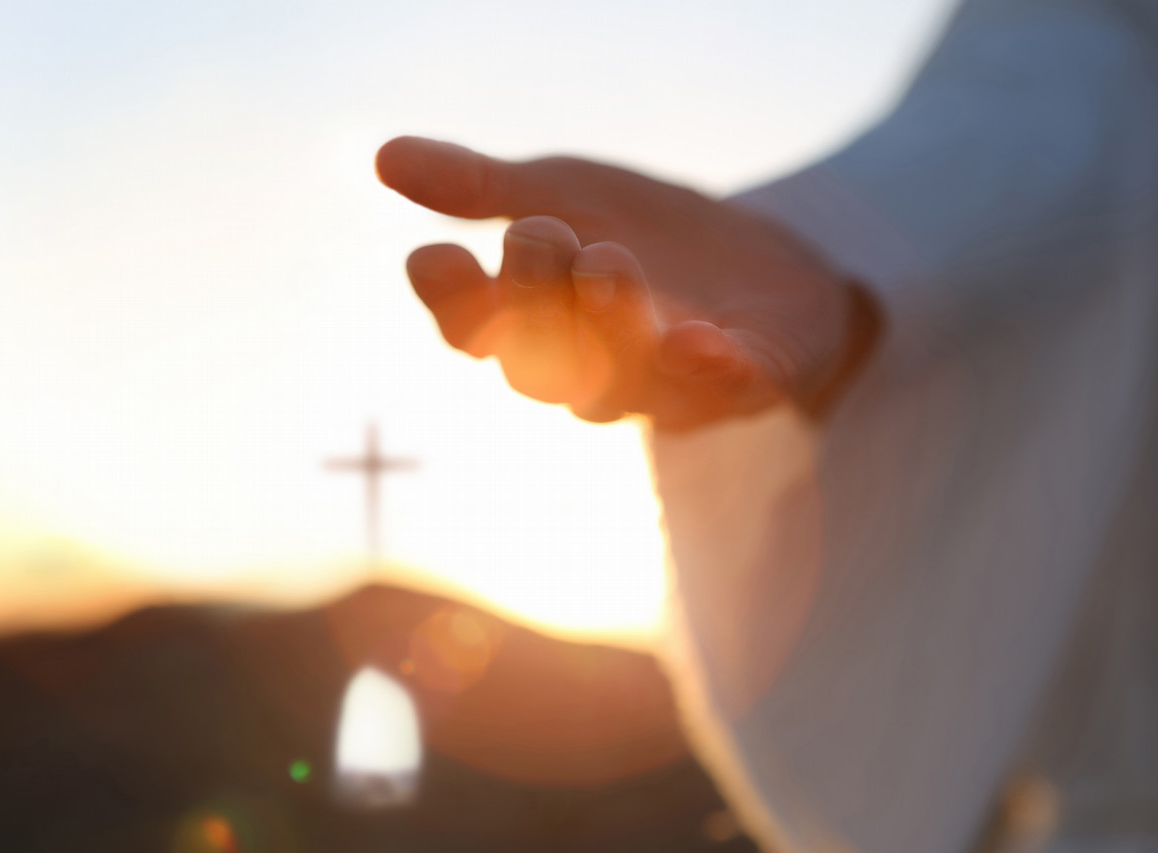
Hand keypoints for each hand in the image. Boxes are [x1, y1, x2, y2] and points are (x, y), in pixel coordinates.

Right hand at [377, 136, 874, 429]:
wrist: (771, 261)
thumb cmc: (643, 236)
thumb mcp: (562, 192)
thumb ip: (481, 187)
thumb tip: (385, 156)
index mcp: (534, 323)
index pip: (472, 331)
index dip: (450, 302)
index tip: (435, 256)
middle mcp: (586, 367)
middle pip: (535, 367)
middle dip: (533, 302)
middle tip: (541, 233)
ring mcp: (665, 381)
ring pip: (618, 386)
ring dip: (608, 326)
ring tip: (608, 261)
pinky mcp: (748, 378)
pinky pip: (724, 391)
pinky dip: (710, 372)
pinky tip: (701, 340)